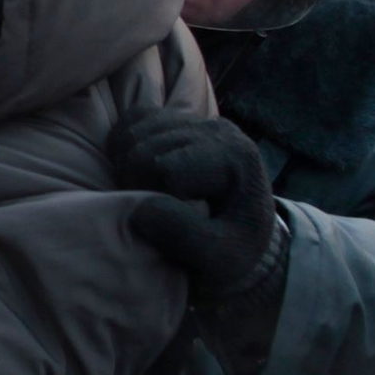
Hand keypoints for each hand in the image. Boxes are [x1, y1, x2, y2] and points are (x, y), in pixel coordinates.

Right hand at [108, 108, 276, 302]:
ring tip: (145, 192)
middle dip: (133, 181)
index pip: (165, 167)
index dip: (148, 196)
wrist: (249, 235)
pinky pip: (137, 116)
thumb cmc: (236, 250)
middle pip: (145, 145)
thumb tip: (140, 210)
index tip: (158, 223)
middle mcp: (220, 131)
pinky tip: (139, 170)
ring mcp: (199, 121)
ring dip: (126, 164)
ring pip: (135, 129)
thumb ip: (185, 237)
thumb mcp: (221, 258)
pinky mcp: (182, 120)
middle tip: (149, 210)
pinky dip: (125, 141)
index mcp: (236, 158)